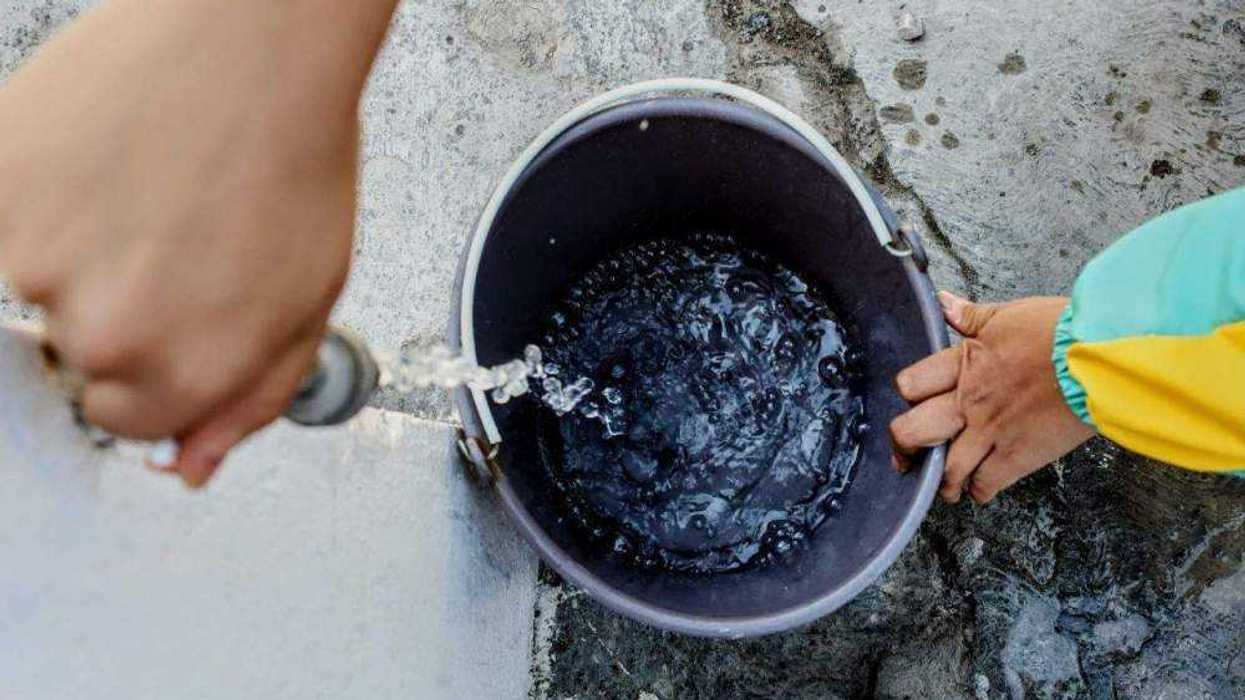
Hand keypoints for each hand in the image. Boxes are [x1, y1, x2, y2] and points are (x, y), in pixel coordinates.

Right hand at [0, 0, 395, 485]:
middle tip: (168, 237)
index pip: (130, 422)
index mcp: (189, 372)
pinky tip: (101, 165)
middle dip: (120, 309)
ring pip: (38, 289)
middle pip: (82, 360)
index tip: (173, 317)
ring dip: (77, 249)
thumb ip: (248, 398)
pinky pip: (5, 228)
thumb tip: (191, 464)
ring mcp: (37, 262)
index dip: (156, 367)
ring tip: (143, 190)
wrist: (251, 42)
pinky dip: (40, 201)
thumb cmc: (293, 157)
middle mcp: (107, 333)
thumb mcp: (307, 301)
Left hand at [889, 292, 1094, 503]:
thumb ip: (970, 315)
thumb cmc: (1059, 332)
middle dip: (905, 447)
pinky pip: (985, 484)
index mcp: (963, 365)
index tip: (913, 405)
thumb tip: (943, 303)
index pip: (911, 386)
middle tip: (907, 456)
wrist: (1098, 357)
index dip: (907, 397)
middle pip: (913, 432)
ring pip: (946, 468)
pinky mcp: (1018, 456)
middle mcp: (969, 402)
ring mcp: (990, 432)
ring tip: (945, 486)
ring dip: (942, 481)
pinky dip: (978, 492)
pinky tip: (978, 490)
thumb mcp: (1008, 315)